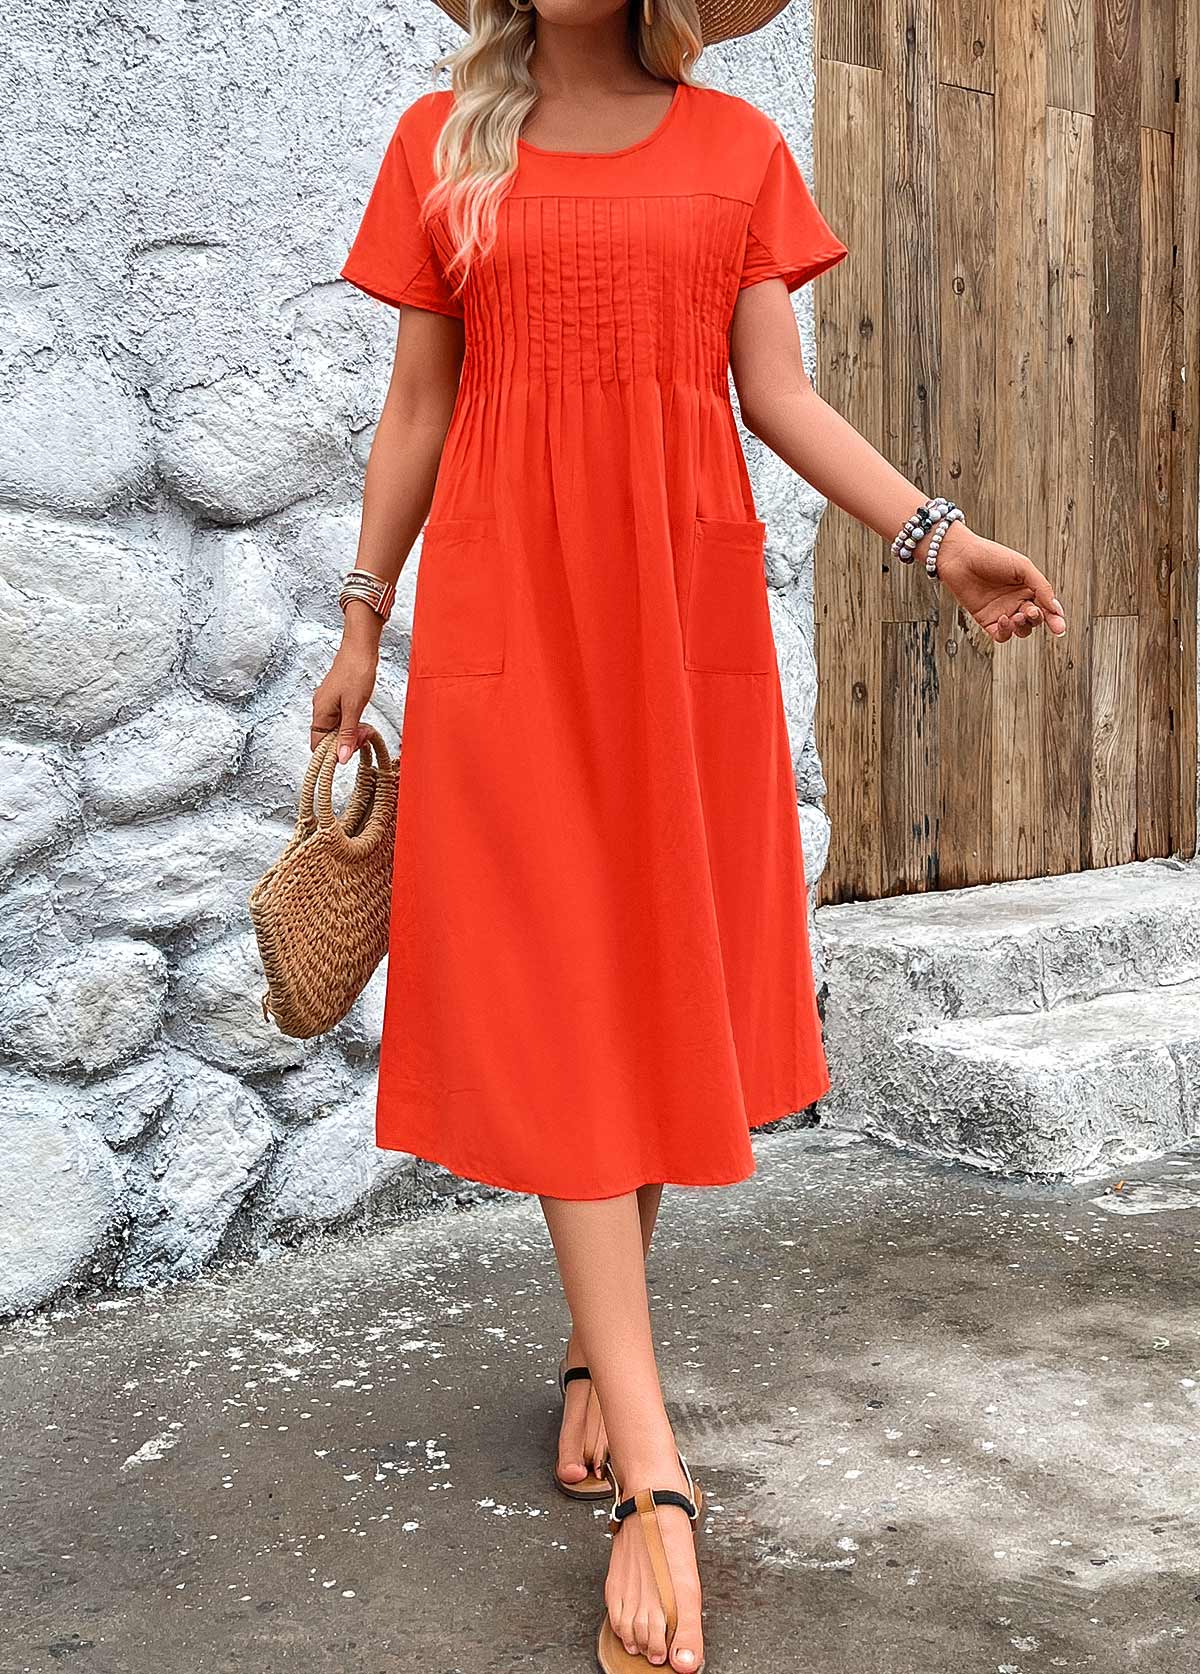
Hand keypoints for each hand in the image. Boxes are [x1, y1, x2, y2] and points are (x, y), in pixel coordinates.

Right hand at [310, 638, 379, 760]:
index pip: (318, 744)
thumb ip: (347, 734)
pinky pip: (342, 719)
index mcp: (320, 712)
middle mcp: (321, 708)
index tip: (350, 752)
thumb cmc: (356, 671)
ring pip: (337, 729)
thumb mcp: (354, 707)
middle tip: (364, 736)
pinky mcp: (337, 698)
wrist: (360, 648)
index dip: (333, 752)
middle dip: (347, 741)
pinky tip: (362, 721)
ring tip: (366, 728)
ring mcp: (329, 703)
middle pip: (328, 738)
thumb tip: (341, 757)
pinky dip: (352, 723)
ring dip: (352, 733)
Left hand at [933, 522, 1066, 641]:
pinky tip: (1004, 620)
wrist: (960, 557)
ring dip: (1022, 627)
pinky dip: (1005, 632)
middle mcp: (1016, 601)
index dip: (1054, 618)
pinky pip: (1000, 635)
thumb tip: (1056, 609)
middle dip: (1036, 619)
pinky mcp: (986, 620)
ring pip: (1020, 630)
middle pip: (1035, 621)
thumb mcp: (1022, 567)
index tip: (1059, 627)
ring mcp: (1002, 611)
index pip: (1046, 607)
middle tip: (1031, 612)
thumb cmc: (990, 556)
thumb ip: (1041, 587)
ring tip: (1016, 616)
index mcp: (1028, 587)